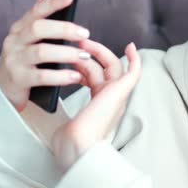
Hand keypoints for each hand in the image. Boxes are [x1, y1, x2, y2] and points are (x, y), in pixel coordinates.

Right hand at [0, 0, 91, 111]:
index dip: (53, 2)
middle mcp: (14, 41)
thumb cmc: (22, 59)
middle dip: (64, 29)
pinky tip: (75, 76)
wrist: (2, 88)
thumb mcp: (27, 36)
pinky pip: (42, 76)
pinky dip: (61, 76)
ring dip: (67, 53)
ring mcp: (15, 60)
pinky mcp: (19, 79)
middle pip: (39, 28)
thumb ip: (37, 15)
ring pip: (42, 52)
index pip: (36, 10)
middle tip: (85, 33)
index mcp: (19, 28)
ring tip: (84, 56)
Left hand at [50, 41, 141, 169]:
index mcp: (99, 104)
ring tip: (82, 42)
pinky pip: (134, 72)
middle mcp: (110, 99)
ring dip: (99, 51)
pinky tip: (130, 47)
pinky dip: (134, 59)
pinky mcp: (121, 91)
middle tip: (77, 43)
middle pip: (104, 68)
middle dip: (90, 54)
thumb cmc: (70, 136)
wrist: (78, 144)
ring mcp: (117, 95)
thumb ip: (62, 103)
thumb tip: (52, 89)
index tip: (76, 56)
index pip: (96, 77)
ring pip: (113, 66)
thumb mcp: (64, 112)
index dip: (86, 65)